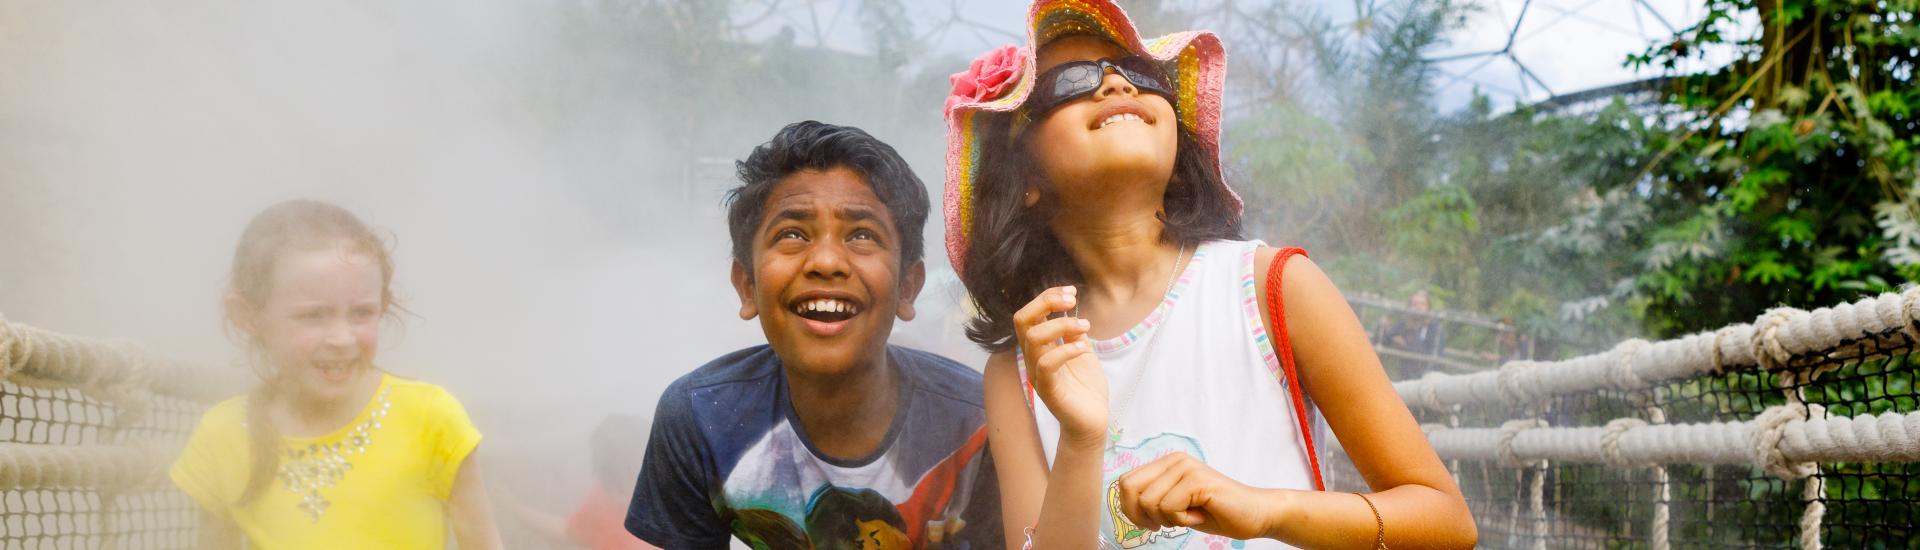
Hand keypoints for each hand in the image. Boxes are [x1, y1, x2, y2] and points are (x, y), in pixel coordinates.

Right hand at [1013, 286, 1107, 447]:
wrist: (1093, 422)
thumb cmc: (1086, 388)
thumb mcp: (1082, 352)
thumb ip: (1073, 333)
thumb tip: (1071, 312)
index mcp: (1040, 348)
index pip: (1029, 315)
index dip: (1047, 298)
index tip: (1071, 292)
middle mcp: (1033, 358)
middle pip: (1022, 320)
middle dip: (1046, 303)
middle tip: (1072, 301)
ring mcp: (1038, 374)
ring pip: (1034, 339)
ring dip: (1061, 325)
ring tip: (1085, 327)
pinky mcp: (1049, 390)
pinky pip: (1047, 364)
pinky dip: (1066, 350)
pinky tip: (1083, 348)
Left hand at [1115, 452, 1287, 539]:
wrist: (1253, 515)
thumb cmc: (1215, 512)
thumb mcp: (1175, 505)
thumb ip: (1152, 498)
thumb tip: (1123, 504)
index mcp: (1166, 463)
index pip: (1125, 482)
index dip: (1129, 508)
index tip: (1149, 523)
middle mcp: (1174, 460)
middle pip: (1129, 488)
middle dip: (1140, 515)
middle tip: (1163, 524)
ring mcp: (1185, 467)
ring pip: (1149, 501)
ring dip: (1167, 519)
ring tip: (1189, 516)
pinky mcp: (1197, 480)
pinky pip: (1170, 507)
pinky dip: (1182, 521)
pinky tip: (1199, 515)